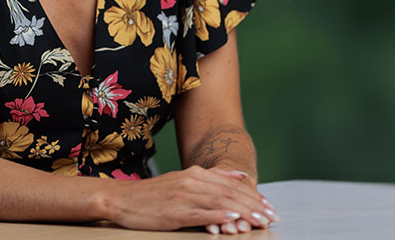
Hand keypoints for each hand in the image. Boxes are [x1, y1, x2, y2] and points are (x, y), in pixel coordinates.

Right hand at [102, 165, 278, 232]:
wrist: (122, 199)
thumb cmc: (154, 194)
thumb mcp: (185, 180)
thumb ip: (213, 177)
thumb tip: (240, 176)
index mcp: (196, 174)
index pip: (232, 184)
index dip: (253, 195)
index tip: (269, 206)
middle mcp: (192, 181)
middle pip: (230, 193)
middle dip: (254, 205)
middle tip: (271, 216)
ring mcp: (183, 196)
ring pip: (220, 203)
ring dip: (243, 212)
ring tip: (259, 221)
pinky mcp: (174, 212)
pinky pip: (200, 214)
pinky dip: (218, 216)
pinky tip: (231, 220)